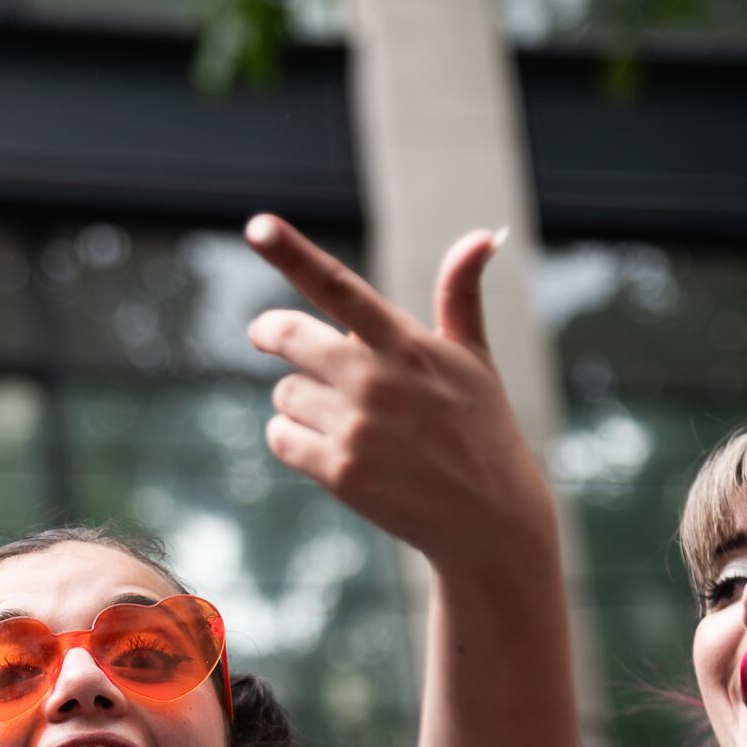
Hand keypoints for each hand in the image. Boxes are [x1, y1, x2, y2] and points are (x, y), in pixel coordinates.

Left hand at [244, 215, 554, 577]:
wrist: (489, 521)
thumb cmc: (480, 431)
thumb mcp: (474, 360)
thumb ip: (461, 296)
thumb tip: (482, 235)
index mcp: (407, 343)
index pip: (340, 287)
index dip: (293, 254)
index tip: (257, 226)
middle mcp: (377, 380)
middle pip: (287, 337)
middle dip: (269, 333)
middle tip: (264, 335)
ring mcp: (356, 428)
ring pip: (284, 392)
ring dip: (297, 399)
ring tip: (340, 417)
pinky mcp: (339, 472)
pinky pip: (280, 437)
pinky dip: (292, 438)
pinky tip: (329, 448)